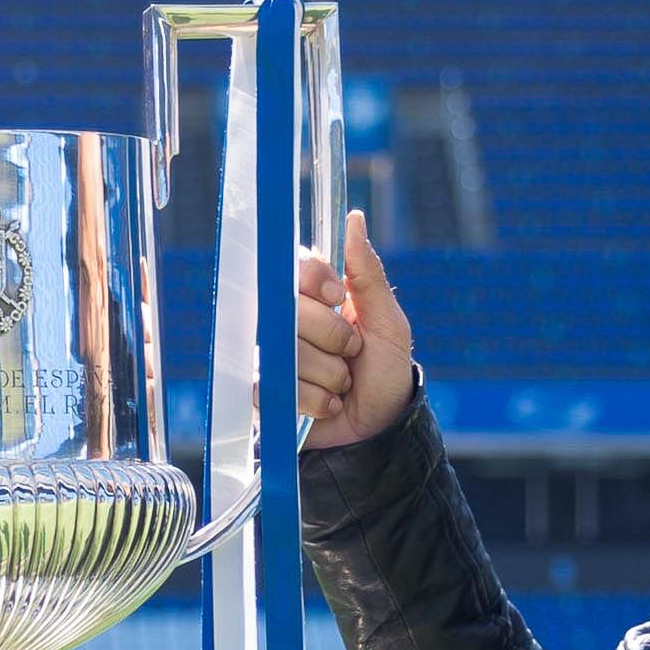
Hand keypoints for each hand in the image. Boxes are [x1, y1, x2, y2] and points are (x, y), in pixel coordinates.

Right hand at [293, 208, 415, 449]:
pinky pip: (275, 386)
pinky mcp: (261, 390)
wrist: (379, 430)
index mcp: (315, 296)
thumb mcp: (388, 322)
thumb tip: (353, 219)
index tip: (341, 299)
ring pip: (287, 351)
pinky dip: (313, 400)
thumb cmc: (385, 372)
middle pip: (289, 310)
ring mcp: (271, 354)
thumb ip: (368, 273)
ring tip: (343, 383)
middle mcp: (286, 320)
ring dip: (328, 373)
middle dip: (333, 337)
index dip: (316, 283)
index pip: (294, 267)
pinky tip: (327, 404)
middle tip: (352, 351)